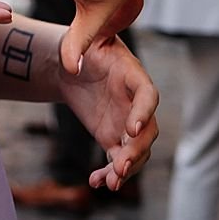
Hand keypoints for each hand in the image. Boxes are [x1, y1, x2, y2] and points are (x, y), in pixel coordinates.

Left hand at [57, 31, 159, 190]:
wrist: (74, 65)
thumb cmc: (82, 44)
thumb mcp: (80, 37)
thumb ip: (76, 46)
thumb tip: (70, 66)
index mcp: (133, 76)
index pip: (147, 95)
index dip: (144, 111)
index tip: (133, 129)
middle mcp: (136, 103)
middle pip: (148, 131)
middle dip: (137, 150)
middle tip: (122, 165)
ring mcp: (126, 123)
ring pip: (136, 151)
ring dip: (127, 168)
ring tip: (111, 182)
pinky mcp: (114, 138)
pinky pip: (117, 160)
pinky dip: (109, 173)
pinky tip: (96, 182)